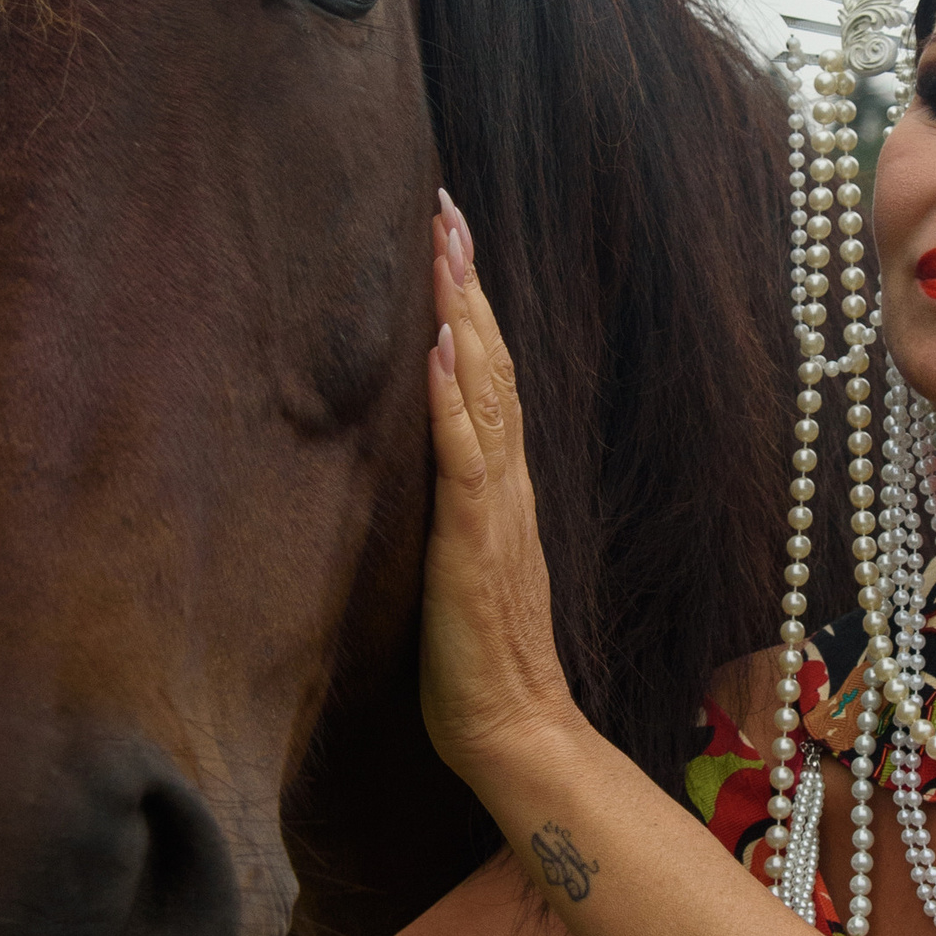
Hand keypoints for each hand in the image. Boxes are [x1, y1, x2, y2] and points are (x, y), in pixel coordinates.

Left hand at [421, 194, 583, 783]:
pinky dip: (456, 400)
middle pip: (492, 361)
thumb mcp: (455, 561)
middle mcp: (507, 483)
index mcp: (501, 485)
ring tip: (447, 245)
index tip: (451, 236)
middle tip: (448, 207)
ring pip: (484, 390)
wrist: (515, 729)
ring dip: (464, 314)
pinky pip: (467, 460)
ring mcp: (495, 509)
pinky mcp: (474, 544)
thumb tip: (420, 456)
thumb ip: (451, 504)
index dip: (472, 304)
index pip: (487, 374)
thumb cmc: (476, 660)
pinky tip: (445, 348)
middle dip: (468, 281)